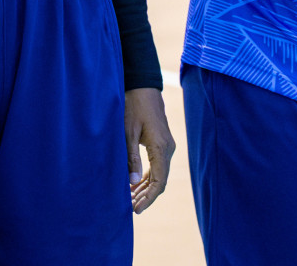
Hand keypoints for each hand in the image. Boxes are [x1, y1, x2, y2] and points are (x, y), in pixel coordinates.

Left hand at [125, 87, 175, 213]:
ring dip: (145, 187)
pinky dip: (146, 177)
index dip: (148, 198)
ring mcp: (167, 146)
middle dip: (145, 196)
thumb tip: (131, 182)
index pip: (159, 181)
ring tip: (130, 199)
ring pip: (158, 174)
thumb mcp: (128, 132)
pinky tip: (134, 184)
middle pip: (160, 181)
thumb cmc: (134, 106)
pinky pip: (157, 166)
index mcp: (161, 148)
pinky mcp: (162, 143)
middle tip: (129, 208)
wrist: (143, 86)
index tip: (136, 209)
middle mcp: (168, 149)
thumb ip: (130, 157)